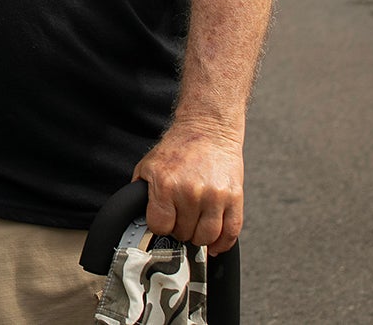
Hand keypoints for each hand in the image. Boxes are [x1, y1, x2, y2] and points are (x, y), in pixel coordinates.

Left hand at [133, 120, 244, 254]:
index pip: (160, 226)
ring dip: (200, 237)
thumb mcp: (148, 166)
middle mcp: (191, 192)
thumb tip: (137, 216)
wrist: (208, 130)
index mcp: (166, 185)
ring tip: (196, 226)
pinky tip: (216, 243)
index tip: (163, 221)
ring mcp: (215, 197)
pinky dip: (223, 243)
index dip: (160, 226)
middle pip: (184, 233)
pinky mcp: (235, 198)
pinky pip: (231, 232)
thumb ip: (142, 192)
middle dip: (180, 229)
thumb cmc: (179, 148)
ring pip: (207, 238)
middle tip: (181, 219)